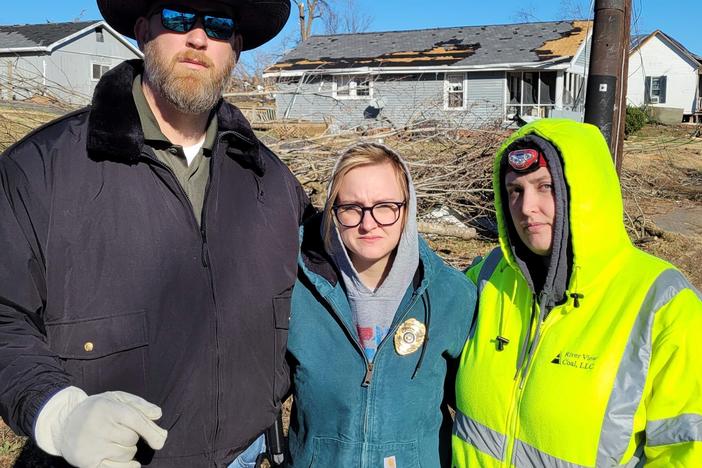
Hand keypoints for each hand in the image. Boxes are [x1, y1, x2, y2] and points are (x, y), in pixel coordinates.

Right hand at [35, 387, 166, 467]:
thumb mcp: (117, 399)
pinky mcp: (87, 462)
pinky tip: (132, 464)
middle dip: (133, 437)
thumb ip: (140, 405)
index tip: (160, 441)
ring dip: (128, 450)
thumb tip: (158, 414)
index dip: (150, 431)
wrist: (64, 423)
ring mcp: (91, 446)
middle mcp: (97, 427)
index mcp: (107, 408)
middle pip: (131, 439)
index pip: (134, 420)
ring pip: (126, 454)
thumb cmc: (98, 410)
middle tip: (122, 432)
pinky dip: (126, 467)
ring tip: (115, 442)